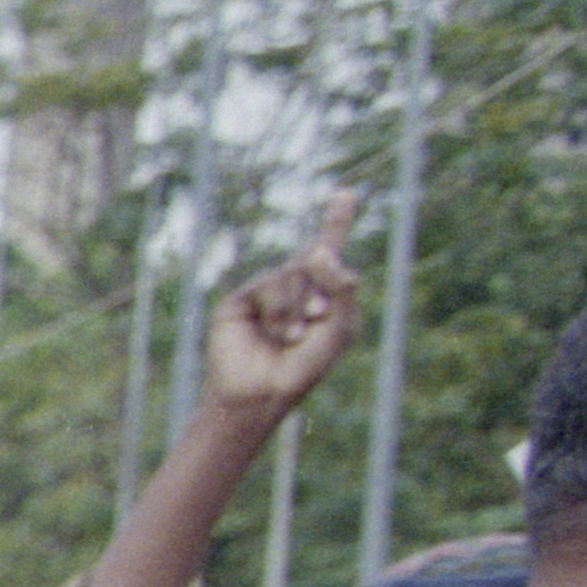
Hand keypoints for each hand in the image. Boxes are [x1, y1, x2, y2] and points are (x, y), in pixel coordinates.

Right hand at [196, 197, 365, 427]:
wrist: (262, 393)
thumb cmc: (304, 367)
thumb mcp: (340, 328)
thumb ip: (340, 288)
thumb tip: (317, 250)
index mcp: (320, 294)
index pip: (329, 252)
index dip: (336, 222)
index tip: (345, 194)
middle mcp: (293, 288)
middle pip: (315, 260)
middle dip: (321, 287)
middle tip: (317, 317)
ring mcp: (265, 292)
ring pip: (293, 273)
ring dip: (298, 307)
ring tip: (292, 337)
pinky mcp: (241, 299)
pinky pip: (269, 285)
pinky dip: (280, 310)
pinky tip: (275, 333)